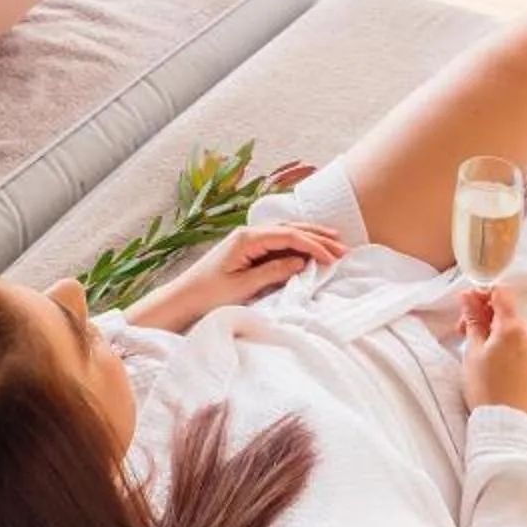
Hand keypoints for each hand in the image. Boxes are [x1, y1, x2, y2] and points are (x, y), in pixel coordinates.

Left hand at [128, 221, 345, 331]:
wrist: (182, 298)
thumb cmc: (208, 294)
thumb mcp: (243, 286)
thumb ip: (273, 272)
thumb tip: (300, 262)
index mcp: (247, 238)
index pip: (289, 235)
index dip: (314, 245)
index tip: (333, 257)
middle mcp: (248, 233)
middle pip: (290, 228)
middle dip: (318, 237)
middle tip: (343, 247)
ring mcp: (247, 240)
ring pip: (286, 232)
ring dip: (310, 236)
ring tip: (334, 239)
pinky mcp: (247, 249)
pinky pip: (277, 241)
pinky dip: (297, 243)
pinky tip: (309, 247)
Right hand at [460, 288, 526, 417]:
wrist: (508, 424)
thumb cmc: (486, 390)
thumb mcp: (472, 353)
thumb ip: (473, 321)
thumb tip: (468, 298)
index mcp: (512, 328)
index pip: (501, 293)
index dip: (483, 294)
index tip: (469, 303)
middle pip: (508, 312)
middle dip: (486, 316)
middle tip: (465, 330)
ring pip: (517, 329)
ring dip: (499, 332)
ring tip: (481, 351)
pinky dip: (513, 346)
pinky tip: (500, 361)